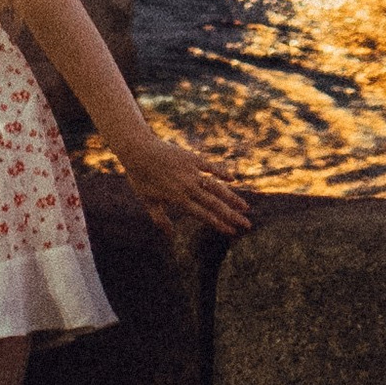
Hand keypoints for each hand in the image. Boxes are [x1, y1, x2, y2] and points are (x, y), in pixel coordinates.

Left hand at [119, 126, 253, 241]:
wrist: (138, 149)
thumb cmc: (140, 177)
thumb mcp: (147, 200)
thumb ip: (160, 218)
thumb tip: (170, 235)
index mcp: (178, 198)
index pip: (203, 215)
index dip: (219, 224)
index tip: (232, 232)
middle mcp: (188, 186)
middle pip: (215, 203)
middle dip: (232, 215)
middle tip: (247, 224)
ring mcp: (191, 171)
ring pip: (216, 187)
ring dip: (232, 197)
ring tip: (245, 207)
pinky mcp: (192, 158)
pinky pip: (210, 166)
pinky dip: (221, 172)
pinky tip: (232, 179)